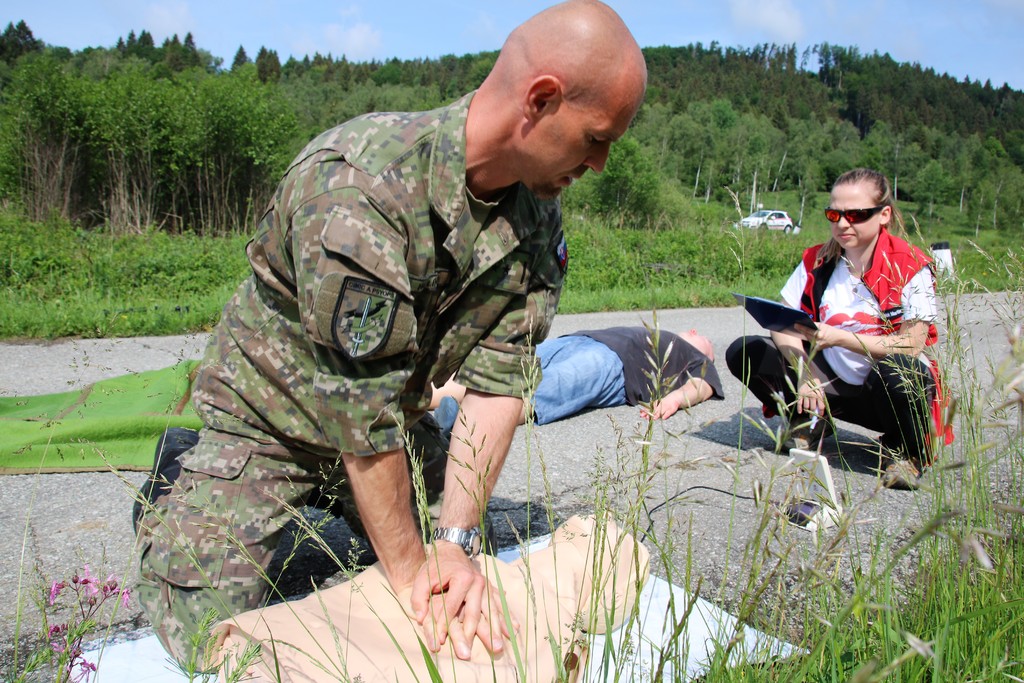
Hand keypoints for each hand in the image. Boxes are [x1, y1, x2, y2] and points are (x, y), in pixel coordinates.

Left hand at [411, 541, 511, 658]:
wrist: (451, 549)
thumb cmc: (435, 566)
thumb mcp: (422, 579)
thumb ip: (419, 598)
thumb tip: (421, 619)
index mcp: (461, 579)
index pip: (451, 608)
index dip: (443, 625)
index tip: (438, 642)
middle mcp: (477, 582)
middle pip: (475, 613)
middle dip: (473, 635)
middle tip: (470, 653)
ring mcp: (486, 585)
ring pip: (491, 611)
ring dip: (496, 630)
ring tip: (499, 647)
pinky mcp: (490, 588)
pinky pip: (499, 605)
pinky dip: (506, 618)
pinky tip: (513, 630)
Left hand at [640, 395, 680, 419]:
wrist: (676, 397)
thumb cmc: (665, 403)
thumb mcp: (658, 405)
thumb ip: (650, 409)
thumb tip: (641, 412)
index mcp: (657, 404)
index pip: (650, 408)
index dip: (645, 411)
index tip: (641, 414)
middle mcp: (661, 405)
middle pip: (654, 410)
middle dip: (649, 413)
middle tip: (644, 417)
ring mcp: (666, 407)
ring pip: (661, 411)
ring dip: (657, 414)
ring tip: (654, 418)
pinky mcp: (672, 409)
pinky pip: (669, 412)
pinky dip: (666, 415)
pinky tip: (663, 418)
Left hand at [795, 322, 842, 349]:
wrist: (838, 338)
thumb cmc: (830, 330)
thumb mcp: (823, 325)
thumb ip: (815, 325)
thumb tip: (806, 323)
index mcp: (818, 333)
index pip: (807, 330)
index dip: (801, 327)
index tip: (795, 325)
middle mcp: (817, 340)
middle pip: (806, 334)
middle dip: (801, 330)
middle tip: (796, 326)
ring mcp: (817, 345)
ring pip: (808, 339)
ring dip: (805, 335)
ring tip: (801, 330)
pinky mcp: (818, 348)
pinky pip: (811, 343)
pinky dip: (810, 339)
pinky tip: (809, 336)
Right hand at [796, 379, 824, 416]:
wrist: (807, 374)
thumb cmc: (815, 382)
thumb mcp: (820, 389)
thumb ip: (820, 398)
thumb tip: (819, 408)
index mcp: (819, 394)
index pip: (821, 406)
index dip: (820, 412)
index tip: (820, 415)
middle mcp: (813, 396)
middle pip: (813, 408)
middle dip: (813, 414)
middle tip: (812, 416)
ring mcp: (806, 395)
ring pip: (806, 407)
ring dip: (806, 411)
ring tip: (807, 413)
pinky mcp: (800, 394)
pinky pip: (799, 404)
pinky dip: (799, 409)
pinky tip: (800, 412)